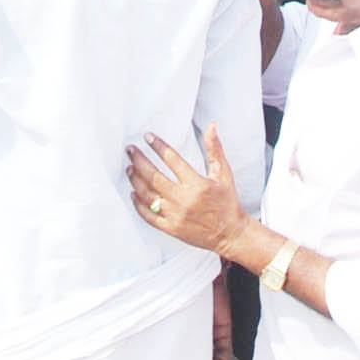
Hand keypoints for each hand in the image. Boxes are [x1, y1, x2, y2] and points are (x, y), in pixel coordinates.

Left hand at [124, 125, 246, 252]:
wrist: (230, 234)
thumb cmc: (227, 202)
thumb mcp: (223, 174)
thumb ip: (214, 149)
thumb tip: (212, 125)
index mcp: (197, 184)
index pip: (172, 159)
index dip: (158, 146)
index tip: (148, 137)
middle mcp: (184, 199)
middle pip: (154, 177)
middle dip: (139, 160)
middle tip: (130, 150)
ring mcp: (175, 215)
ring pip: (148, 195)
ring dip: (135, 180)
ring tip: (129, 168)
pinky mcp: (171, 228)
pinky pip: (149, 216)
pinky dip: (138, 204)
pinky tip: (133, 193)